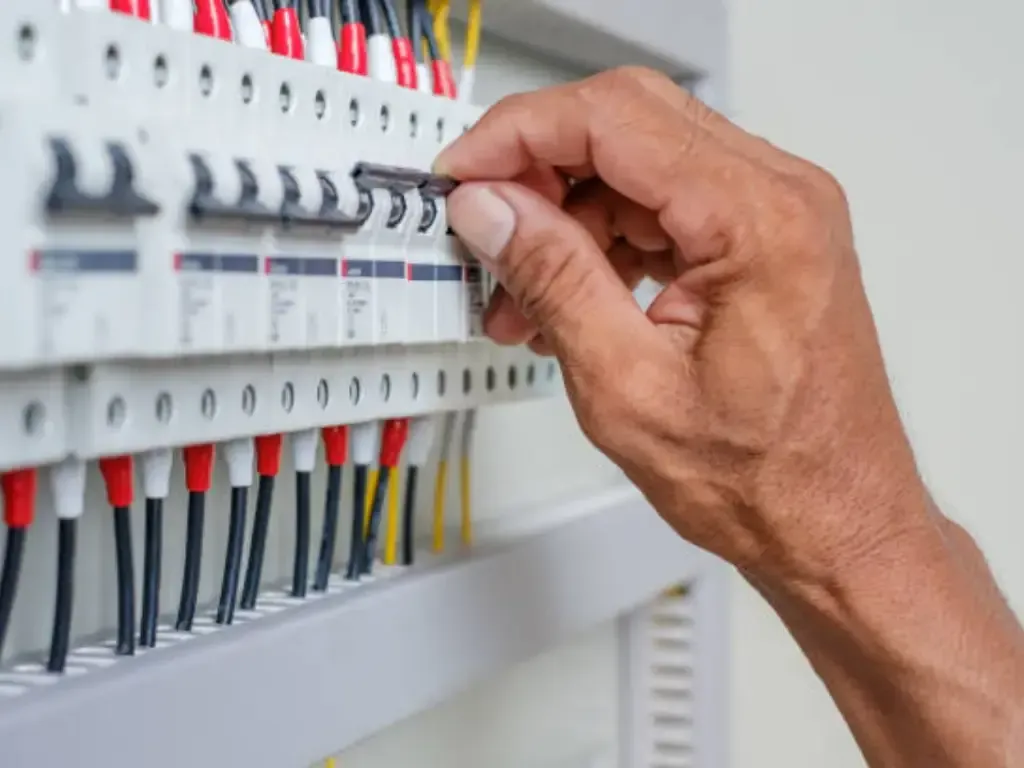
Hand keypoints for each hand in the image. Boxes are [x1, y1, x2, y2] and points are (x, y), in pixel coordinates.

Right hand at [439, 67, 932, 584]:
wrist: (834, 522)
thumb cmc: (767, 479)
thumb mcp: (627, 387)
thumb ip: (554, 280)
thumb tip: (492, 209)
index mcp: (759, 221)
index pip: (614, 120)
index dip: (519, 136)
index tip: (462, 174)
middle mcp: (782, 198)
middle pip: (629, 123)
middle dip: (539, 168)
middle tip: (484, 221)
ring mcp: (778, 215)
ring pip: (640, 166)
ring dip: (568, 218)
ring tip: (520, 298)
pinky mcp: (765, 241)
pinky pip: (666, 206)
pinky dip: (607, 241)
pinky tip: (569, 298)